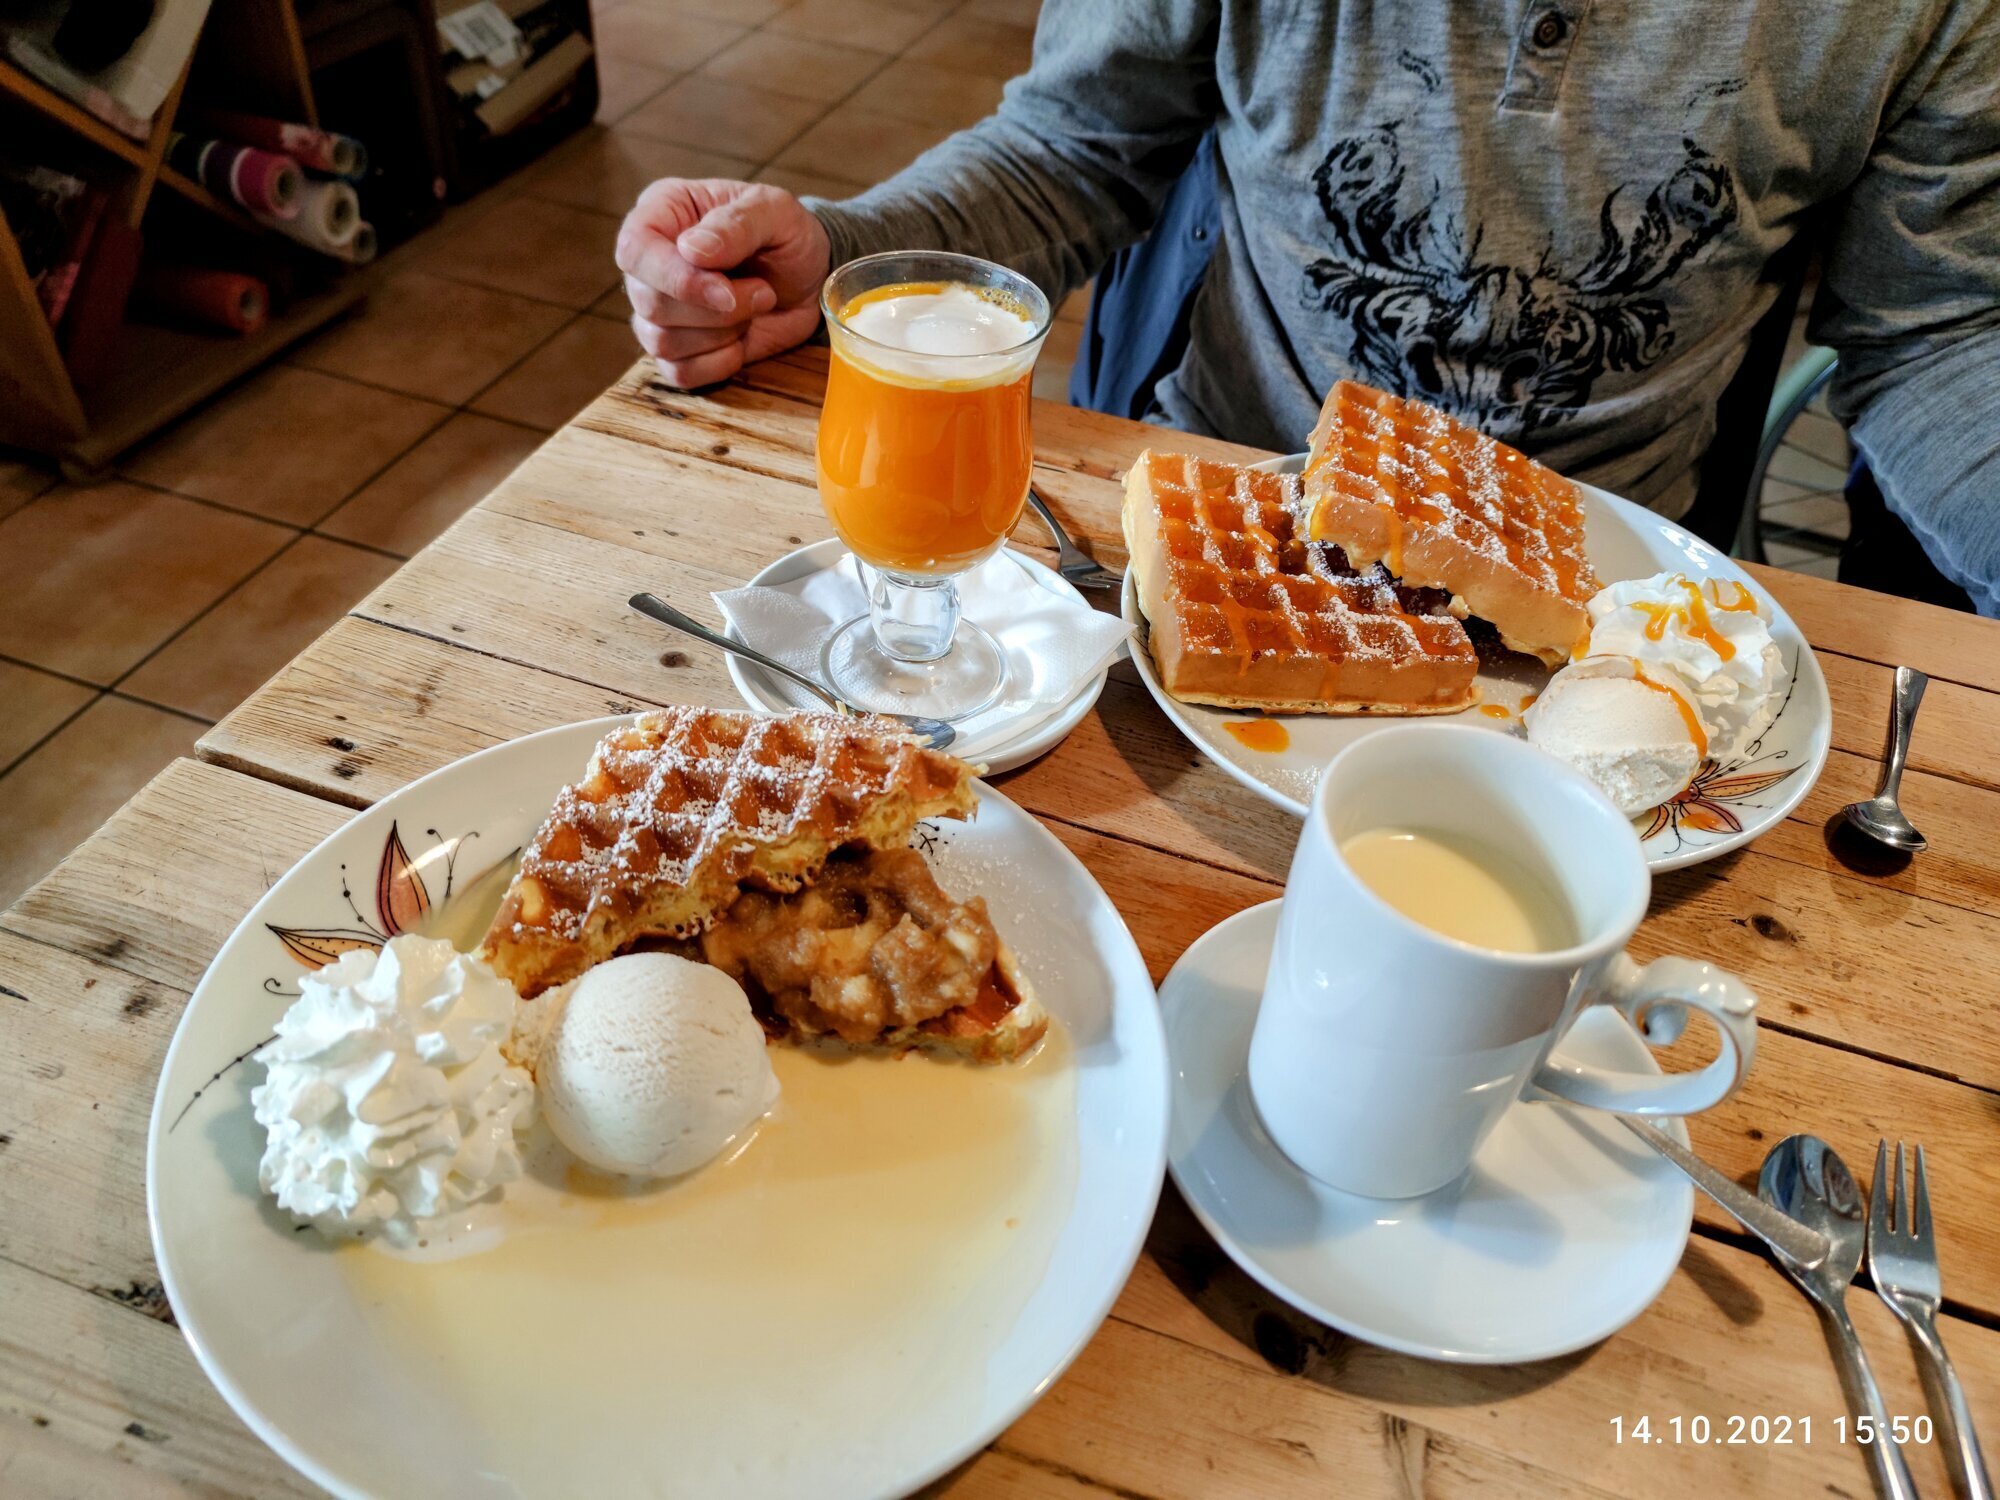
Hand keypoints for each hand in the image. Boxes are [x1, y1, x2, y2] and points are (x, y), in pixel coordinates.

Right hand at [616, 178, 829, 388]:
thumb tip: (691, 250)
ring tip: (755, 307)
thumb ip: (737, 224)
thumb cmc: (787, 234)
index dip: (675, 278)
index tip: (727, 290)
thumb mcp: (775, 211)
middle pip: (650, 303)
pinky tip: (744, 339)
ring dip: (721, 333)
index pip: (634, 249)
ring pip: (662, 341)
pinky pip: (679, 372)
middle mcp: (650, 262)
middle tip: (763, 292)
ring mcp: (658, 309)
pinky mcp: (678, 349)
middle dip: (715, 310)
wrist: (810, 278)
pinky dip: (719, 363)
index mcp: (661, 211)